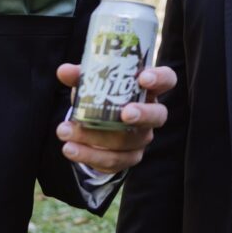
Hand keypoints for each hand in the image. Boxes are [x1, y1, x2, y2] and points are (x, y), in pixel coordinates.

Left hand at [55, 63, 176, 173]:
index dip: (160, 78)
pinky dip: (90, 156)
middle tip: (124, 114)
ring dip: (96, 137)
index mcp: (148, 89)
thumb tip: (64, 71)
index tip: (143, 78)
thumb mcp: (92, 84)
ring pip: (128, 141)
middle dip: (142, 115)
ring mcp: (142, 138)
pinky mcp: (129, 158)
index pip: (167, 79)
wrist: (97, 127)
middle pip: (158, 115)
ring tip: (66, 131)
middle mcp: (151, 114)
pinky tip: (70, 149)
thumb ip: (80, 77)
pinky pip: (114, 161)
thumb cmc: (101, 97)